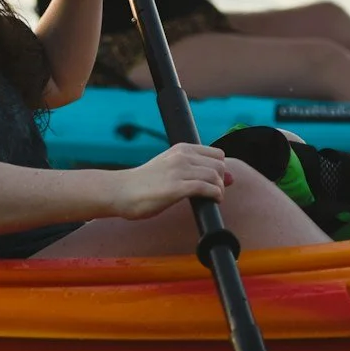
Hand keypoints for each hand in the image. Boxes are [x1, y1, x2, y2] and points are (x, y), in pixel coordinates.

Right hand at [110, 143, 234, 217]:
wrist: (121, 191)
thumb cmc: (144, 183)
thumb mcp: (169, 167)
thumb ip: (194, 169)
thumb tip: (228, 177)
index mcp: (181, 149)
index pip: (217, 154)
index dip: (220, 169)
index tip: (217, 181)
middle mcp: (182, 156)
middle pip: (219, 165)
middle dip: (222, 180)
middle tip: (214, 192)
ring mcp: (179, 171)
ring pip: (215, 176)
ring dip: (219, 189)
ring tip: (213, 198)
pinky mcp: (176, 188)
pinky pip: (206, 188)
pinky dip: (215, 195)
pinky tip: (213, 201)